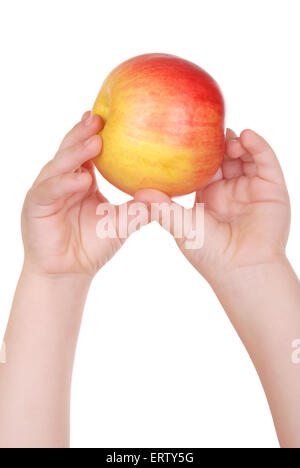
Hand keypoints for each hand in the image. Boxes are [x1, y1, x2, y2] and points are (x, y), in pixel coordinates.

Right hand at [22, 112, 147, 277]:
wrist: (69, 272)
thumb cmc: (94, 245)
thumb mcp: (122, 223)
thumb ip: (140, 209)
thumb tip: (165, 195)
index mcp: (82, 179)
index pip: (88, 151)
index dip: (97, 133)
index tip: (113, 116)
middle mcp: (63, 180)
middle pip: (71, 150)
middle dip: (84, 132)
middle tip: (101, 117)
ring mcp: (48, 190)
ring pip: (60, 165)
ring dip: (76, 152)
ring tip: (96, 140)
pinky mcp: (36, 205)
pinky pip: (50, 190)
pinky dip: (65, 183)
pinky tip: (82, 180)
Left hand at [136, 129, 290, 283]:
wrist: (241, 270)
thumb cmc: (209, 253)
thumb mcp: (181, 227)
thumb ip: (162, 207)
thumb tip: (137, 192)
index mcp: (209, 195)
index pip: (203, 165)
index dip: (197, 150)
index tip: (186, 133)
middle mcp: (230, 189)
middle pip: (226, 156)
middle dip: (218, 141)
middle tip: (208, 127)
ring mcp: (252, 187)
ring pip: (246, 155)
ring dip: (237, 142)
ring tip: (227, 134)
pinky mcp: (272, 188)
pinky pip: (266, 161)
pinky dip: (258, 146)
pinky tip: (247, 136)